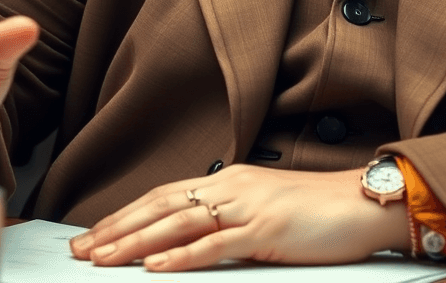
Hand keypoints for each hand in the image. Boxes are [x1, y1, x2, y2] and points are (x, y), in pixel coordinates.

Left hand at [69, 164, 410, 270]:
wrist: (365, 201)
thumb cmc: (322, 209)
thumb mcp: (267, 208)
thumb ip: (232, 217)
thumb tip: (196, 237)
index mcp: (232, 178)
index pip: (166, 194)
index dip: (127, 213)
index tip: (95, 232)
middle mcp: (234, 185)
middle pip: (162, 204)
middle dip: (116, 227)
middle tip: (80, 248)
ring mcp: (249, 205)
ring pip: (179, 222)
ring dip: (135, 242)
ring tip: (101, 259)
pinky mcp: (266, 229)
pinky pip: (215, 244)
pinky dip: (181, 256)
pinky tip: (155, 267)